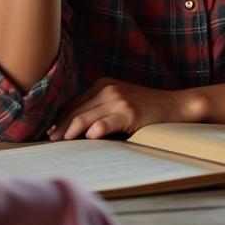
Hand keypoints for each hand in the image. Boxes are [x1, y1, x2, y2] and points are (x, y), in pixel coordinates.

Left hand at [48, 78, 193, 139]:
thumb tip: (73, 126)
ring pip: (85, 117)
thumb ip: (99, 107)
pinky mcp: (129, 112)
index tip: (50, 131)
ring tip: (62, 141)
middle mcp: (108, 88)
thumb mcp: (120, 101)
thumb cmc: (145, 108)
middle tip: (50, 140)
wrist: (174, 106)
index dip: (60, 117)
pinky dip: (96, 129)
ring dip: (71, 130)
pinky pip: (106, 122)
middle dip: (61, 126)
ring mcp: (118, 100)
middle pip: (76, 110)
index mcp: (103, 84)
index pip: (74, 102)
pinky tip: (89, 136)